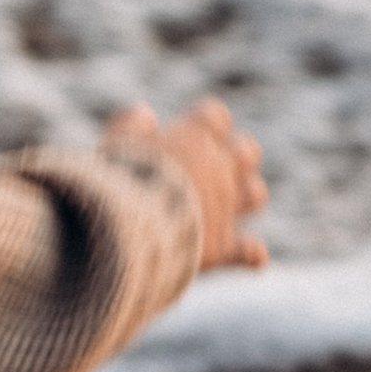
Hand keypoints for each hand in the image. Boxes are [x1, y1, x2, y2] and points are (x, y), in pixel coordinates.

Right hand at [103, 96, 267, 272]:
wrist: (130, 230)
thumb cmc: (118, 182)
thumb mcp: (114, 145)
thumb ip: (129, 126)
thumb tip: (145, 114)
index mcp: (194, 136)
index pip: (214, 115)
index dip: (205, 123)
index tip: (190, 131)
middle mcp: (218, 168)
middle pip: (246, 151)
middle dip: (238, 155)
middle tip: (215, 166)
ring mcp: (224, 207)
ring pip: (256, 194)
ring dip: (248, 196)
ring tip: (230, 204)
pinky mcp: (222, 245)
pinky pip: (249, 250)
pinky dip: (251, 253)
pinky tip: (253, 256)